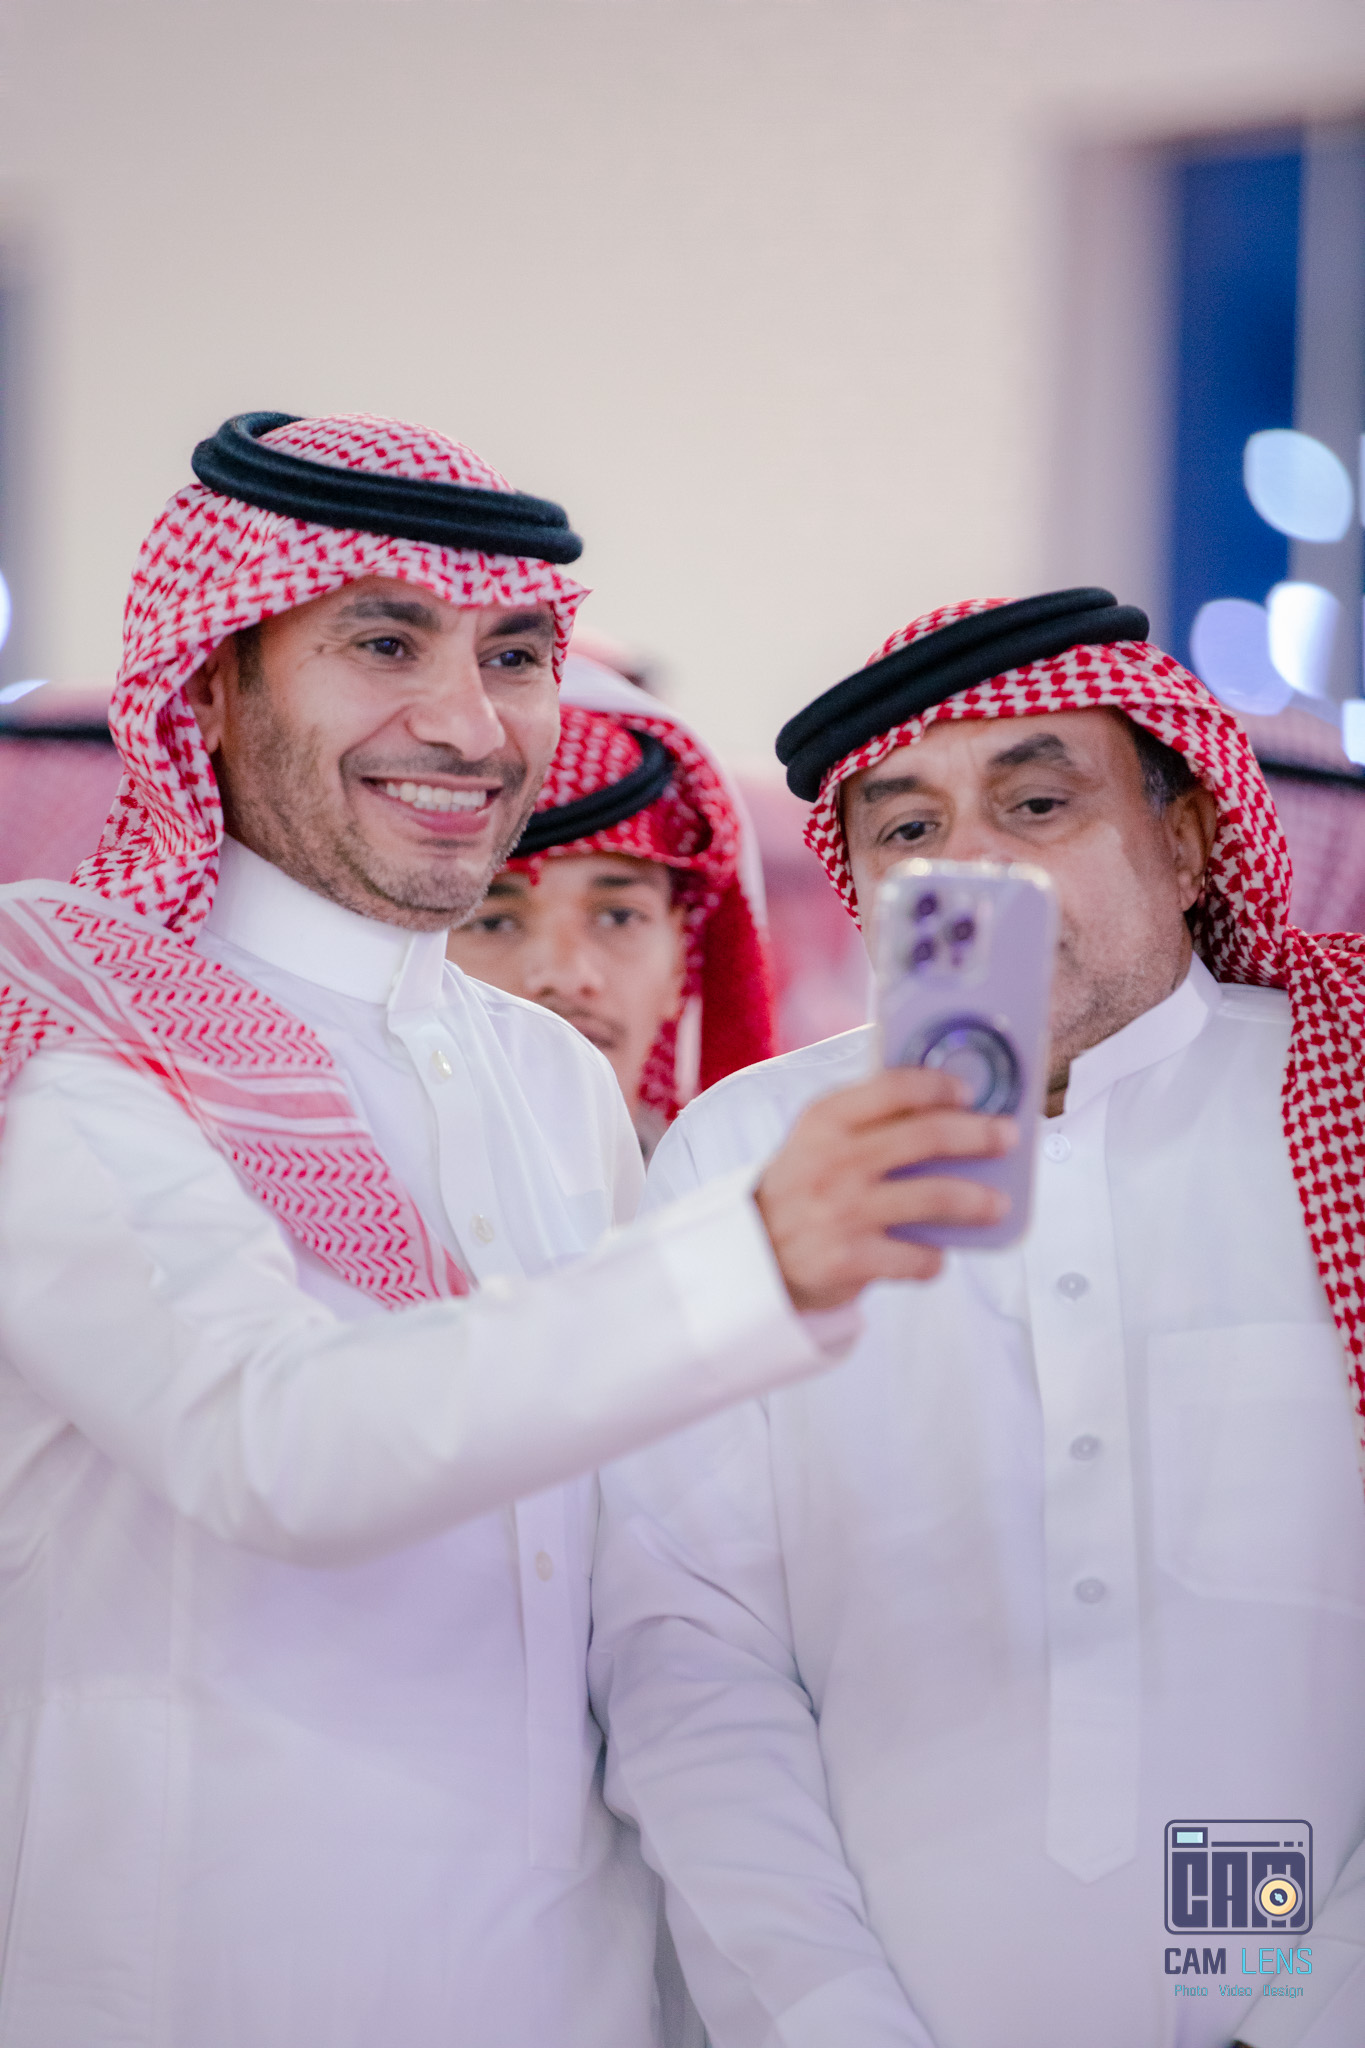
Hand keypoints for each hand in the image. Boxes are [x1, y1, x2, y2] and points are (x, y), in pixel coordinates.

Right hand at [754, 1067, 1017, 1312]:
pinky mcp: (850, 1260)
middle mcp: (833, 1160)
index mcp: (824, 1120)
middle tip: (1005, 1137)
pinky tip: (932, 1255)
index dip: (940, 1086)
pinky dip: (933, 1258)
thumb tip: (947, 1106)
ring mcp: (843, 1211)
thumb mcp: (817, 1141)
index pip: (894, 1086)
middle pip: (927, 1136)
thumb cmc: (800, 1190)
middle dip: (978, 1135)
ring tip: (998, 1204)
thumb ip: (868, 1120)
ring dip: (977, 1201)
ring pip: (935, 1198)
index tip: (969, 1094)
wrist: (750, 1257)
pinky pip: (918, 1257)